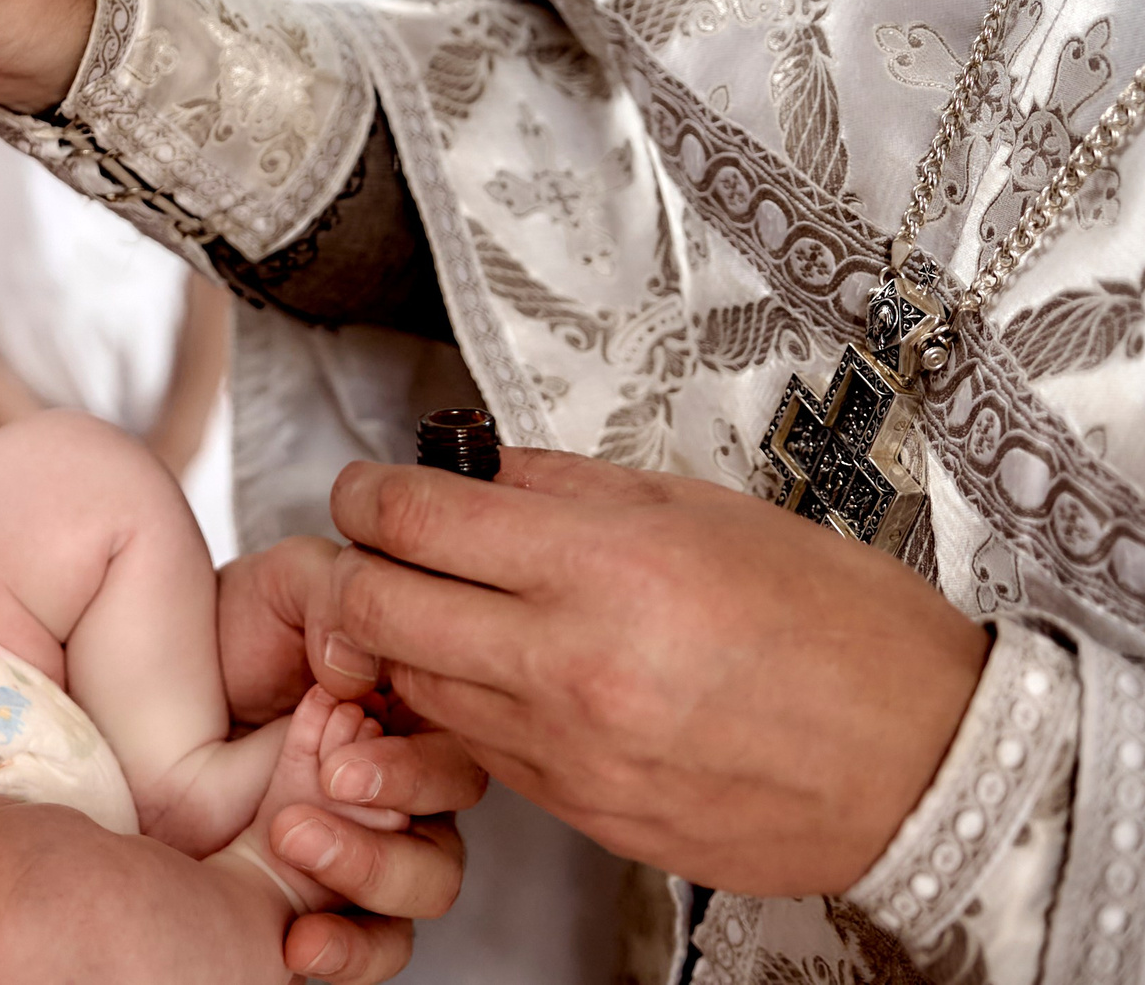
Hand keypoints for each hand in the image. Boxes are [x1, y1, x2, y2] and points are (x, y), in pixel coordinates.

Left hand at [214, 537, 488, 980]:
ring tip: (289, 843)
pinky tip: (298, 944)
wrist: (166, 661)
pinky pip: (370, 942)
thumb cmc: (242, 619)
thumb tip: (354, 666)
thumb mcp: (291, 581)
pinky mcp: (328, 891)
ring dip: (365, 880)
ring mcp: (375, 842)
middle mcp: (412, 783)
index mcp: (423, 711)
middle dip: (382, 838)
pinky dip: (345, 951)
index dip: (414, 769)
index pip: (460, 755)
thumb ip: (339, 595)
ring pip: (421, 892)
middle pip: (445, 839)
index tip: (343, 759)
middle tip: (304, 812)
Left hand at [315, 448, 990, 895]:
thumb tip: (476, 467)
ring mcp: (570, 749)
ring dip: (400, 643)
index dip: (365, 493)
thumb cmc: (842, 630)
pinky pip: (478, 748)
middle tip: (369, 546)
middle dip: (352, 568)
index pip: (415, 520)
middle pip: (378, 610)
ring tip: (435, 608)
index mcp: (606, 569)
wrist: (927, 765)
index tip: (365, 487)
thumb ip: (567, 488)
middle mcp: (572, 664)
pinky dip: (464, 707)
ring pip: (414, 686)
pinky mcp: (581, 811)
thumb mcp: (703, 510)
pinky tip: (498, 675)